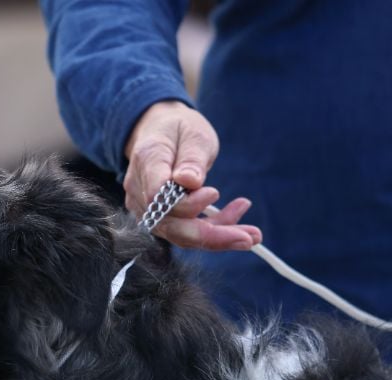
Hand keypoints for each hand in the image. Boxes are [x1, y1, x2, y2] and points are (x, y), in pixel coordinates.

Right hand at [123, 101, 260, 250]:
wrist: (160, 133)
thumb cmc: (179, 130)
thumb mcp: (193, 133)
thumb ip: (192, 158)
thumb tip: (189, 182)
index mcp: (147, 161)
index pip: (159, 196)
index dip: (187, 204)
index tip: (215, 193)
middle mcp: (139, 191)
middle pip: (170, 225)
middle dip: (211, 235)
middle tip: (250, 237)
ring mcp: (145, 208)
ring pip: (179, 234)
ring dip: (217, 237)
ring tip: (252, 233)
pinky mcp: (157, 218)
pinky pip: (184, 232)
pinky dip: (212, 231)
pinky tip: (235, 219)